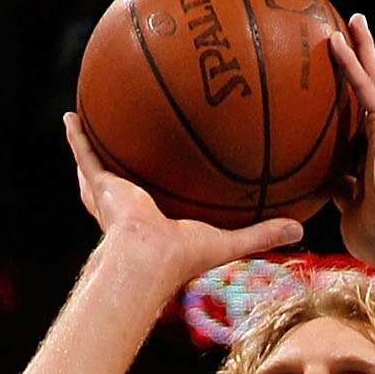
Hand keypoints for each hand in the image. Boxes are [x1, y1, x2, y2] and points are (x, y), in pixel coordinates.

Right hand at [63, 116, 302, 289]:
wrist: (146, 259)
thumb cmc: (183, 257)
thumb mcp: (229, 241)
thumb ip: (263, 232)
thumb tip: (303, 229)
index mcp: (160, 219)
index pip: (164, 197)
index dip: (167, 185)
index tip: (174, 167)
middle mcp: (133, 205)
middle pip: (129, 178)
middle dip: (128, 160)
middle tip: (131, 136)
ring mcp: (113, 194)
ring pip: (102, 166)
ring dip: (96, 145)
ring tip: (92, 118)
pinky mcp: (100, 185)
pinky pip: (86, 155)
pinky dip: (76, 136)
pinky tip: (71, 114)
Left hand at [328, 14, 374, 274]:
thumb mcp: (348, 213)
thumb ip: (338, 194)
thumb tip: (321, 186)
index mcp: (374, 157)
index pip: (358, 125)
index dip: (347, 106)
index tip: (333, 93)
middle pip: (369, 91)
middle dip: (362, 62)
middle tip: (352, 32)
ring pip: (371, 79)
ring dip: (361, 48)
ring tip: (353, 20)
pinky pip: (363, 86)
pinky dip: (350, 62)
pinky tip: (335, 40)